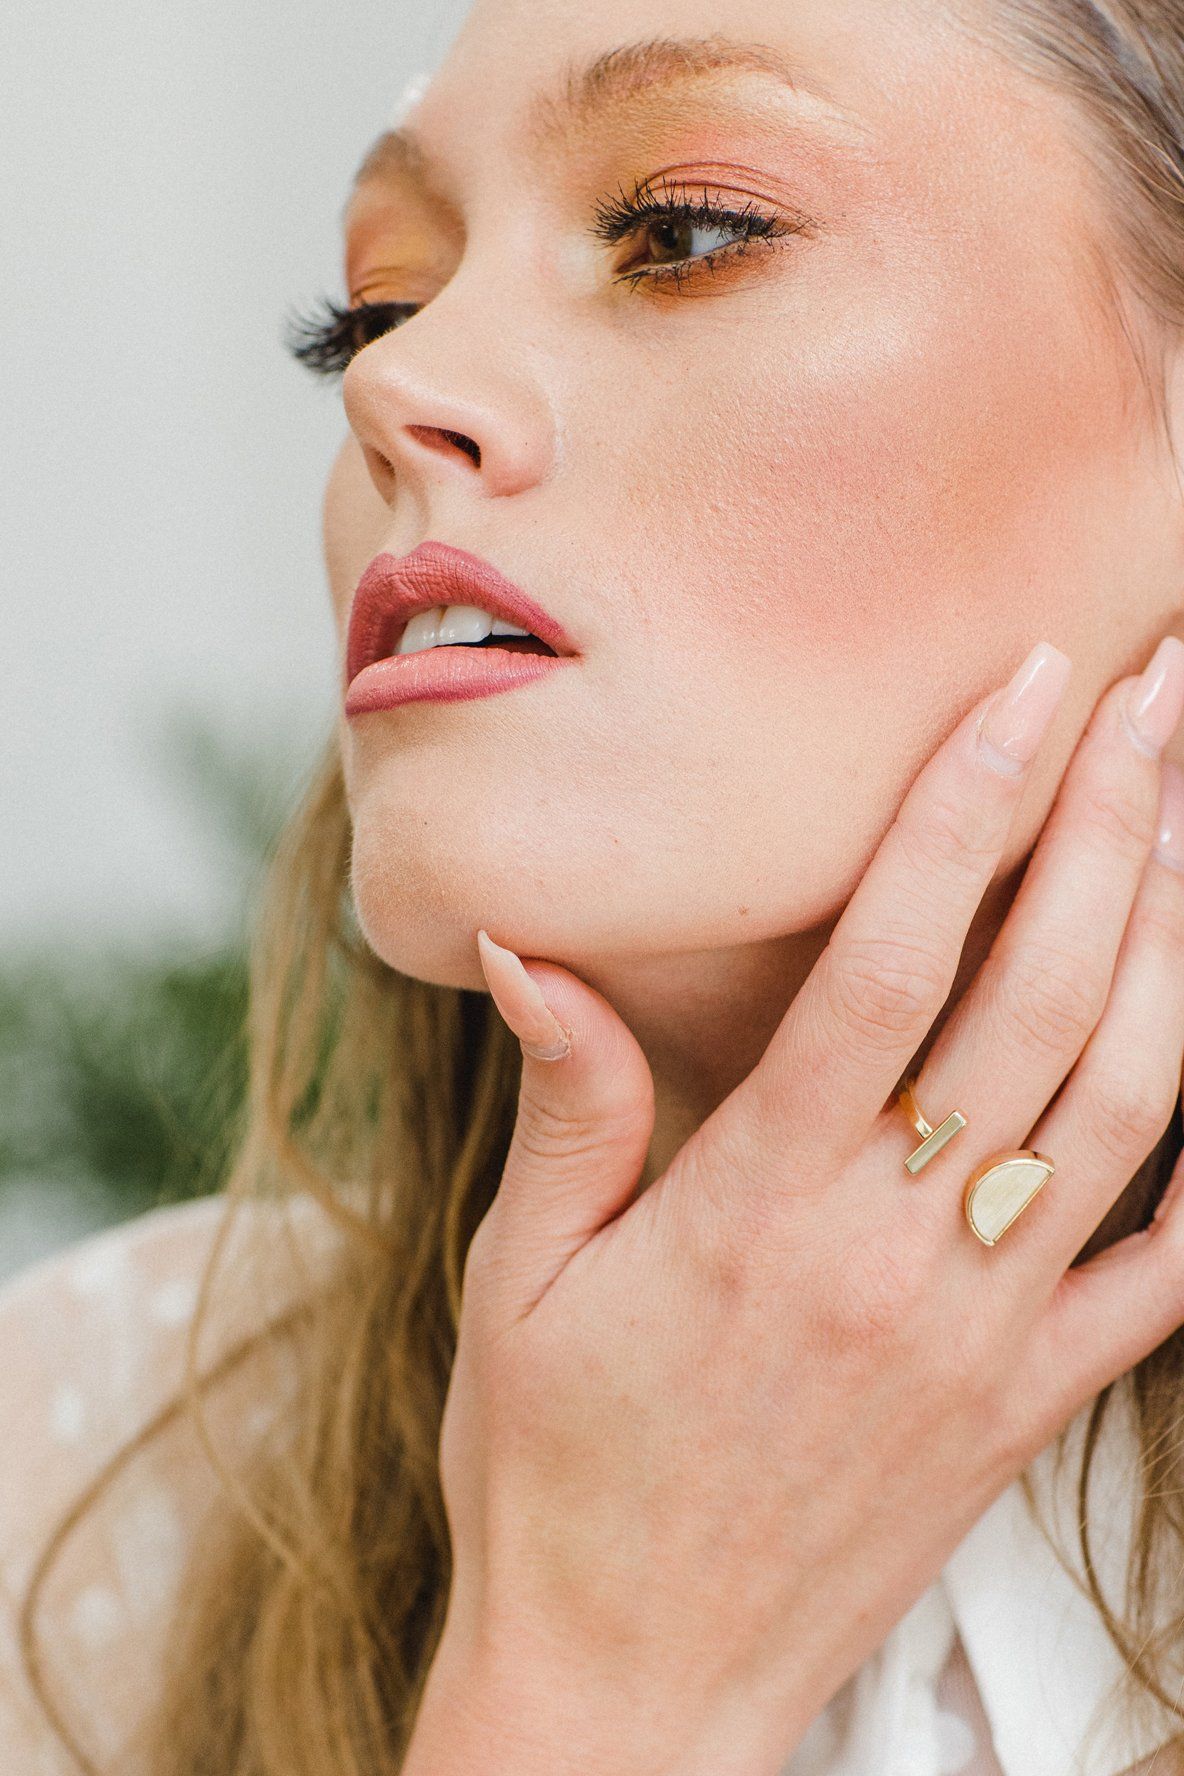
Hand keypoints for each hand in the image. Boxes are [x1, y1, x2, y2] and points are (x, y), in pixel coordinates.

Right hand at [417, 637, 1183, 1775]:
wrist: (632, 1683)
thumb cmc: (552, 1470)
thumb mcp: (516, 1281)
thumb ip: (566, 1105)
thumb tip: (531, 951)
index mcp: (757, 1206)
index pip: (889, 963)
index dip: (966, 810)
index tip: (1023, 686)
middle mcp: (892, 1254)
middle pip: (1039, 1000)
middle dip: (1109, 825)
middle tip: (1156, 694)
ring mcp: (983, 1333)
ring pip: (1129, 1107)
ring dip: (1174, 947)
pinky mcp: (1028, 1405)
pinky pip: (1169, 1280)